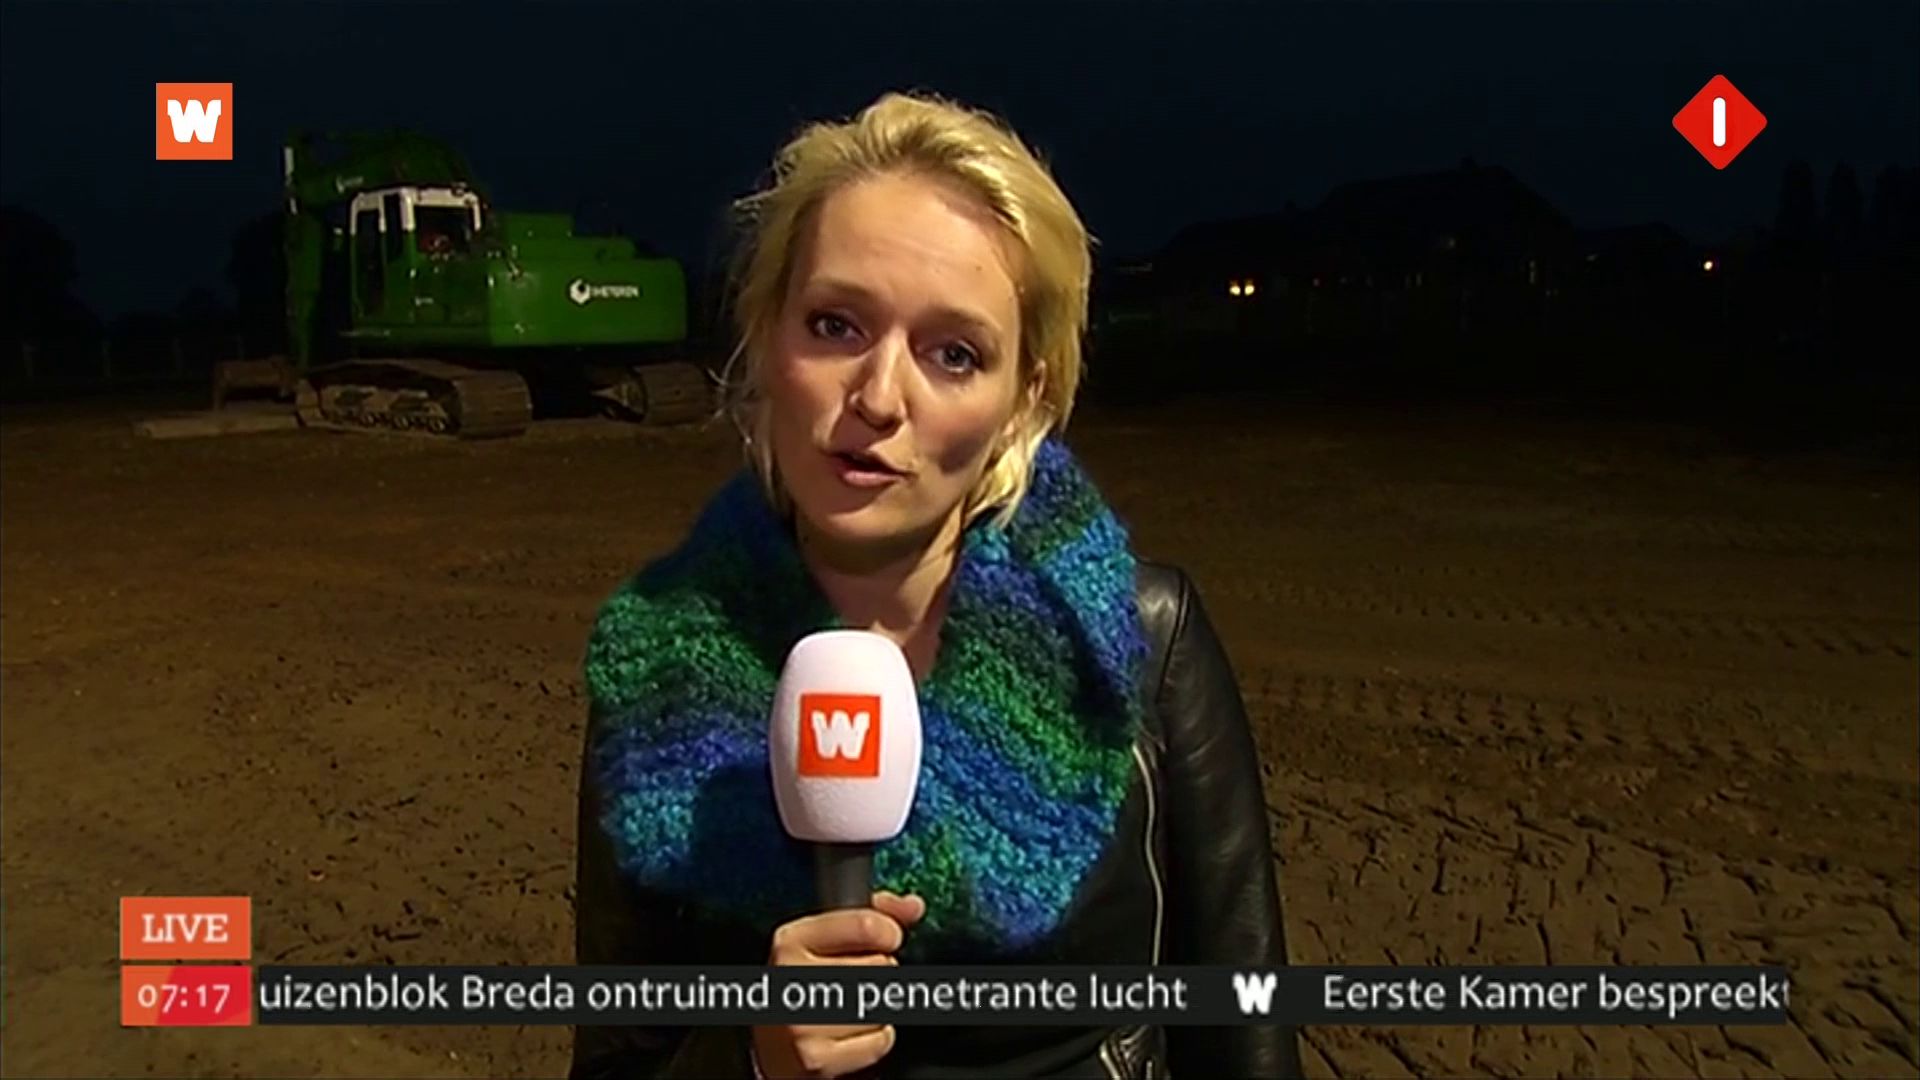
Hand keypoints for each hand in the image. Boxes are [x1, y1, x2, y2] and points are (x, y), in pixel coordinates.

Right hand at [750, 890, 925, 1078]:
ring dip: (878, 1010)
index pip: (865, 925)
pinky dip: (875, 1040)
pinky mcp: (816, 1059)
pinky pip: (880, 1040)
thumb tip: (913, 906)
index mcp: (791, 941)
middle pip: (881, 965)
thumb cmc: (801, 990)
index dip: (888, 932)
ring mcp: (802, 1021)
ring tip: (850, 1011)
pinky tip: (850, 1037)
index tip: (887, 939)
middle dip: (879, 974)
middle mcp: (792, 978)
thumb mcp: (820, 942)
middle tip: (855, 983)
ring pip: (883, 1004)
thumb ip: (869, 915)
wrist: (764, 1052)